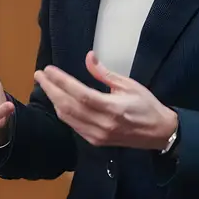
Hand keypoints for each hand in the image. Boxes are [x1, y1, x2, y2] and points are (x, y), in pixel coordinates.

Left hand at [36, 51, 177, 149]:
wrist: (159, 132)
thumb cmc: (146, 105)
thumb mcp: (128, 84)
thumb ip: (105, 73)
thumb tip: (88, 57)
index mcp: (112, 108)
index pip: (80, 94)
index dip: (62, 82)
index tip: (49, 70)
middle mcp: (102, 124)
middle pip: (69, 106)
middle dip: (51, 89)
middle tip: (39, 75)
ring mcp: (97, 135)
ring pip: (68, 118)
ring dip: (54, 101)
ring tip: (45, 85)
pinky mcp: (96, 141)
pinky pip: (73, 126)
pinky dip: (63, 112)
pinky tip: (58, 101)